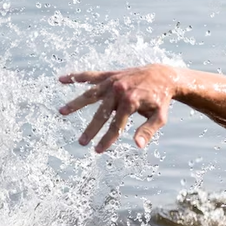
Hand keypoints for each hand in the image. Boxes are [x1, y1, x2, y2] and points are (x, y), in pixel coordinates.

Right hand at [58, 64, 177, 152]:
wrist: (163, 76)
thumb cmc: (161, 100)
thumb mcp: (160, 117)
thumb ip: (148, 130)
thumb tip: (138, 145)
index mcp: (131, 102)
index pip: (116, 126)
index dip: (107, 139)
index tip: (98, 150)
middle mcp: (119, 91)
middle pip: (101, 114)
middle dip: (91, 130)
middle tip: (81, 142)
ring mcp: (113, 82)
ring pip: (90, 94)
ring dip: (75, 103)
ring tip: (62, 112)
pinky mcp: (110, 75)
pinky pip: (90, 76)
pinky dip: (76, 77)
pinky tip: (61, 80)